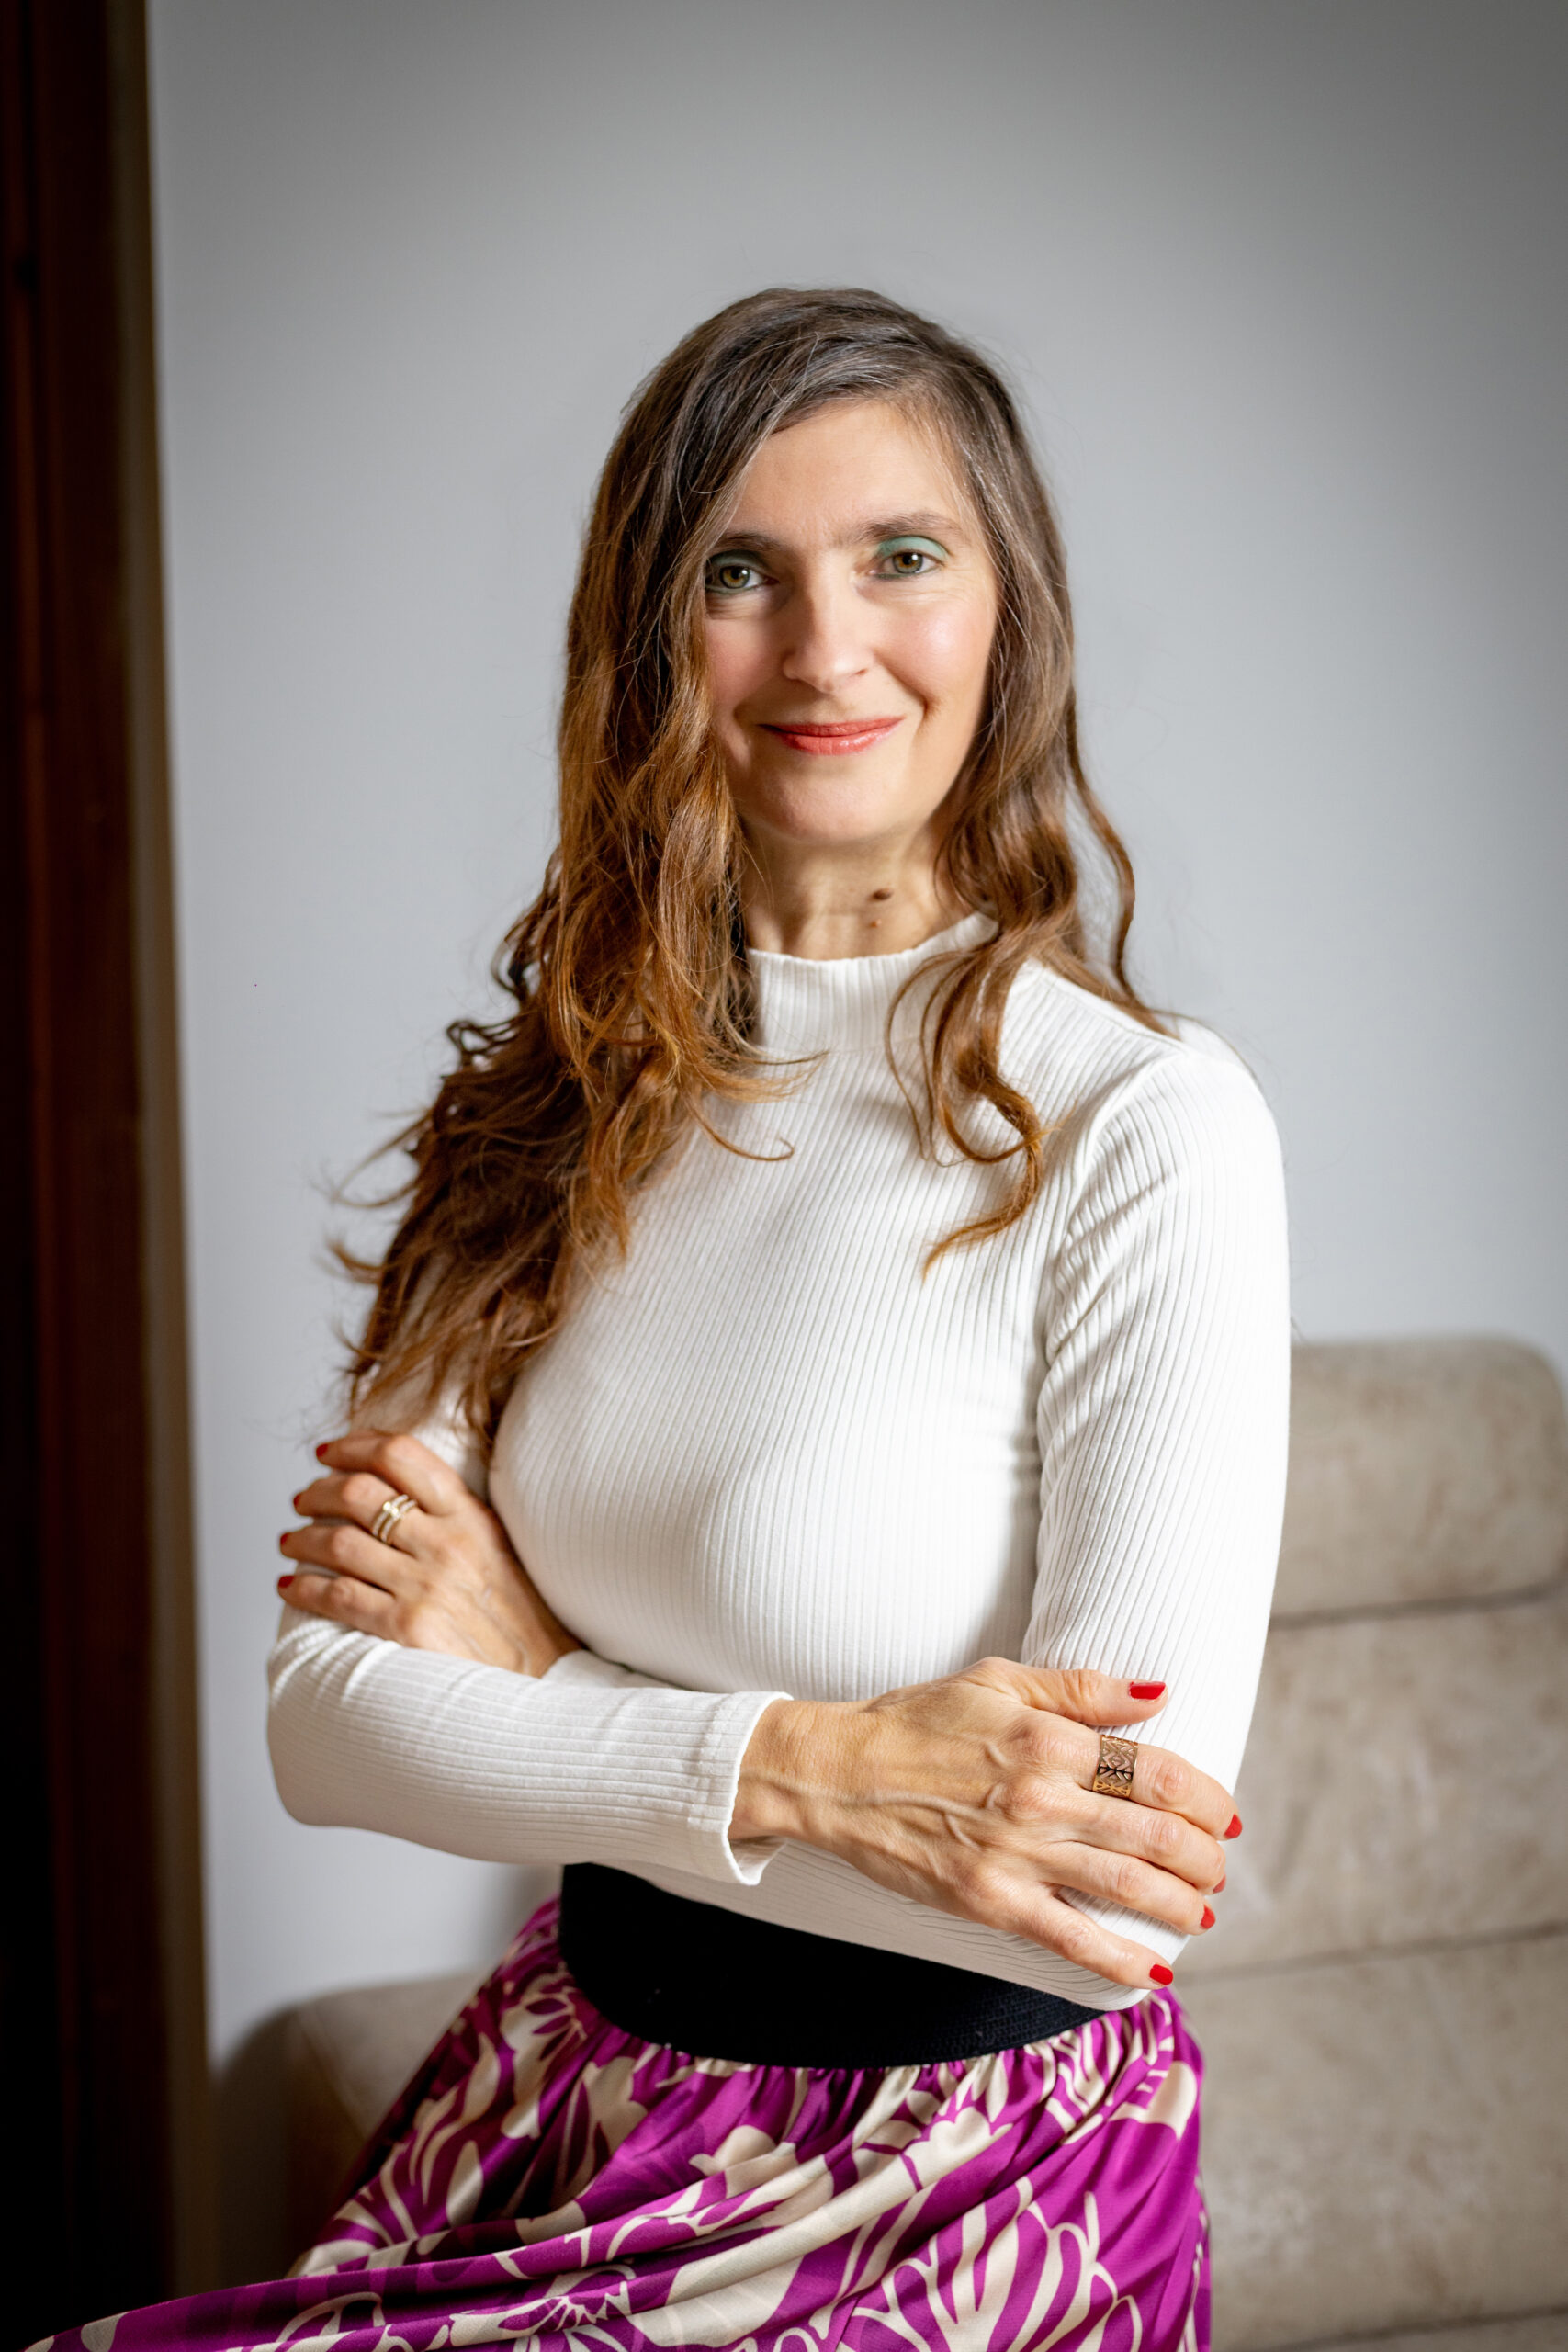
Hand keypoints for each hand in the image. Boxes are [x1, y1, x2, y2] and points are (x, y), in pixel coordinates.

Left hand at [279, 1429, 582, 1678]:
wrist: (544, 1686)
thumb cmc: (519, 1622)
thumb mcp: (500, 1551)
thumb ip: (455, 1518)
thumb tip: (397, 1492)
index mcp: (472, 1517)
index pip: (402, 1455)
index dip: (354, 1445)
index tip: (329, 1451)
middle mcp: (448, 1544)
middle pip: (359, 1492)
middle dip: (318, 1491)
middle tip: (303, 1499)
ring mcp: (426, 1586)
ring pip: (339, 1542)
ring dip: (302, 1538)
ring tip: (292, 1540)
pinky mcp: (408, 1629)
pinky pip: (337, 1596)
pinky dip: (304, 1588)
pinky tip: (291, 1586)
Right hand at [732, 1657, 1237, 1988]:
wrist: (838, 1773)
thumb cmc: (916, 1720)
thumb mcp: (998, 1680)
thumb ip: (1083, 1688)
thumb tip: (1162, 1693)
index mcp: (1050, 1738)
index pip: (1160, 1772)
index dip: (1207, 1798)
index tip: (1224, 1815)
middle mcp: (1043, 1797)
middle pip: (1157, 1834)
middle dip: (1204, 1859)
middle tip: (1218, 1869)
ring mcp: (1018, 1854)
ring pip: (1127, 1887)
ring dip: (1181, 1907)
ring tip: (1204, 1916)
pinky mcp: (991, 1900)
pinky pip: (1072, 1939)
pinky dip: (1121, 1959)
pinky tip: (1155, 1971)